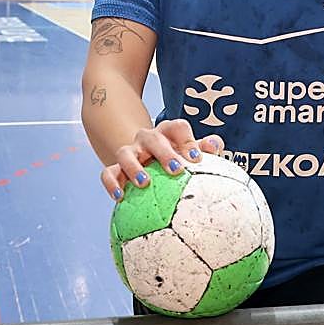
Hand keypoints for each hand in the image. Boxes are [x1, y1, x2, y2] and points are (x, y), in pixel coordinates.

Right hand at [100, 119, 222, 200]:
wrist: (145, 159)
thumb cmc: (174, 158)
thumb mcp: (188, 151)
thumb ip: (204, 148)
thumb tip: (215, 144)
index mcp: (167, 133)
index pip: (176, 128)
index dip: (187, 140)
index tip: (196, 159)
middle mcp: (146, 139)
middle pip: (152, 138)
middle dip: (164, 153)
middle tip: (176, 170)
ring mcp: (130, 152)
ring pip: (125, 153)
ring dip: (134, 167)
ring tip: (144, 183)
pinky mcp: (115, 167)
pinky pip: (108, 172)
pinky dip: (111, 183)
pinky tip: (119, 197)